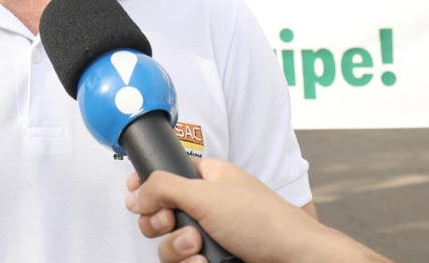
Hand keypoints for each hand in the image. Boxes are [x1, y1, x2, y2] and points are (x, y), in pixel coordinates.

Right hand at [125, 162, 385, 262]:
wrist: (293, 259)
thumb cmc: (262, 221)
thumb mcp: (205, 194)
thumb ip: (163, 188)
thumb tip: (135, 194)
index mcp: (208, 178)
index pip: (166, 174)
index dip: (147, 185)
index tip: (136, 196)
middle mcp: (207, 205)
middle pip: (159, 213)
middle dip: (160, 223)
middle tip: (172, 223)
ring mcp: (210, 234)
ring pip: (168, 243)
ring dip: (176, 248)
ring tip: (197, 248)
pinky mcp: (212, 258)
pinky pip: (183, 262)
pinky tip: (204, 262)